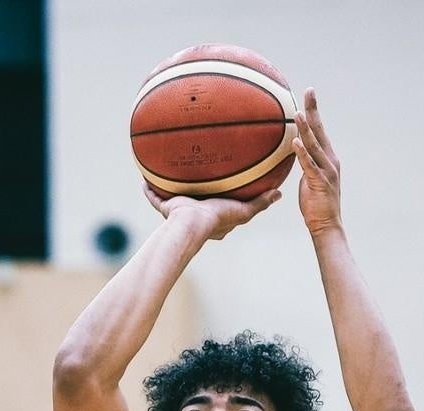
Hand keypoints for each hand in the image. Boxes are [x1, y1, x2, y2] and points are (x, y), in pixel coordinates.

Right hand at [142, 182, 280, 240]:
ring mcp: (180, 213)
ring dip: (171, 189)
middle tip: (197, 177)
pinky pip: (155, 198)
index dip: (222, 200)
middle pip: (196, 201)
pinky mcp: (167, 209)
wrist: (193, 224)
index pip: (219, 209)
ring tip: (171, 172)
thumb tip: (279, 193)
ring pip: (174, 199)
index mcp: (213, 219)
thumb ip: (260, 202)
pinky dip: (149, 191)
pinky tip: (144, 178)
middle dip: (196, 192)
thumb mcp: (244, 211)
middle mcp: (196, 216)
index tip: (223, 188)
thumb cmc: (218, 219)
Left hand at [293, 88, 340, 236]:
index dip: (314, 111)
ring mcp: (326, 171)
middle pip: (320, 131)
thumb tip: (293, 151)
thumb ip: (304, 163)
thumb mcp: (308, 178)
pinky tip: (296, 142)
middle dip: (314, 110)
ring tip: (298, 113)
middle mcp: (330, 160)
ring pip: (315, 146)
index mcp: (327, 158)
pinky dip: (303, 153)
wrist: (327, 225)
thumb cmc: (315, 204)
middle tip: (309, 91)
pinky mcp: (320, 182)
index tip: (309, 94)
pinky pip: (310, 165)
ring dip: (306, 129)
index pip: (320, 130)